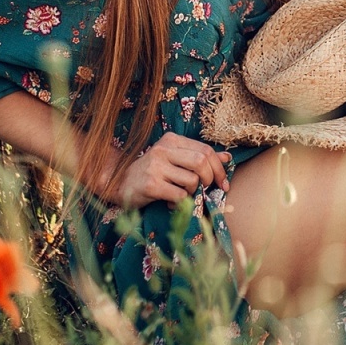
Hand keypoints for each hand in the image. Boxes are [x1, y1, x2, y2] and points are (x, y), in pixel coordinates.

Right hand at [104, 132, 230, 208]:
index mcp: (172, 140)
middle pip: (202, 162)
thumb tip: (227, 157)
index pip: (205, 150)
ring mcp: (156, 167)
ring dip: (192, 192)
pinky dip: (180, 203)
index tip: (223, 183)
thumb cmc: (151, 172)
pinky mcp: (150, 184)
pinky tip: (170, 203)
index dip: (219, 168)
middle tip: (205, 189)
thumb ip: (199, 157)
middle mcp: (163, 150)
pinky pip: (179, 195)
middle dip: (210, 179)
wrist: (118, 183)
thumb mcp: (175, 160)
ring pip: (192, 181)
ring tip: (181, 194)